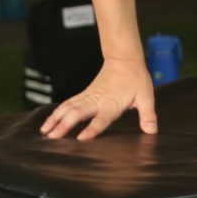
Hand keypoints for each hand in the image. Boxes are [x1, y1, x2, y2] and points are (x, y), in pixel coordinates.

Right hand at [40, 58, 155, 140]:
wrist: (124, 59)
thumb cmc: (135, 78)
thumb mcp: (146, 96)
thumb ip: (148, 115)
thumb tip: (152, 131)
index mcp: (112, 103)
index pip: (100, 119)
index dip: (92, 129)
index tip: (81, 138)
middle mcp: (97, 100)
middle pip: (77, 113)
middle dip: (64, 125)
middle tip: (52, 138)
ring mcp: (88, 96)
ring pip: (68, 108)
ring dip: (56, 119)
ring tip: (44, 132)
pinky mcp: (85, 94)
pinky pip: (68, 103)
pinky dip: (57, 112)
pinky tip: (49, 121)